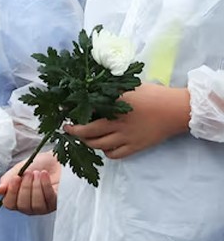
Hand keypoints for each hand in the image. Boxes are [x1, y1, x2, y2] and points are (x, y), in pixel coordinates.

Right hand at [0, 153, 60, 215]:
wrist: (55, 159)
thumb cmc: (37, 165)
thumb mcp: (18, 170)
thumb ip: (7, 180)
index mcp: (17, 198)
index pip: (9, 204)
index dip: (12, 193)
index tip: (15, 178)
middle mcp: (29, 206)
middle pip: (23, 206)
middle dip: (25, 188)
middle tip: (29, 173)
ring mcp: (44, 207)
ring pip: (36, 205)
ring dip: (36, 187)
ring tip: (38, 173)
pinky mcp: (57, 203)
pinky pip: (49, 199)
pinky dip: (45, 185)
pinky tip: (44, 175)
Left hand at [65, 83, 189, 159]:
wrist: (177, 110)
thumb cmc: (153, 94)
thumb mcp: (128, 86)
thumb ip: (109, 89)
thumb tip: (89, 88)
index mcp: (115, 103)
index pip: (87, 109)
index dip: (73, 112)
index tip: (64, 112)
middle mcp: (118, 121)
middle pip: (87, 131)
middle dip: (74, 131)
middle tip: (69, 128)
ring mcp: (126, 136)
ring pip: (98, 144)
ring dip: (87, 142)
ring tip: (84, 137)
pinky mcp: (135, 146)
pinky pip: (114, 154)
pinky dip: (105, 151)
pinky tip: (104, 145)